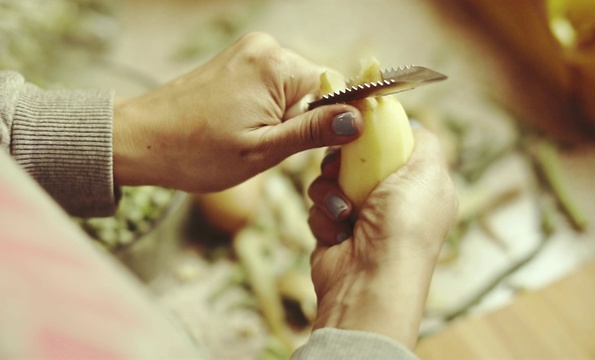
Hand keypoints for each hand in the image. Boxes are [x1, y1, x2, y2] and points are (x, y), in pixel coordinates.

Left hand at [113, 32, 361, 191]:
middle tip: (272, 148)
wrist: (140, 140)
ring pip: (294, 89)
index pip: (334, 86)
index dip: (333, 120)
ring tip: (250, 139)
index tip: (320, 149)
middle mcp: (264, 47)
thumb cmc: (195, 152)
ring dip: (285, 119)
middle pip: (314, 87)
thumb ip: (313, 132)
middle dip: (305, 121)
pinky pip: (273, 86)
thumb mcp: (262, 151)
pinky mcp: (237, 62)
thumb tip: (359, 119)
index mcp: (275, 64)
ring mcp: (248, 52)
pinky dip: (269, 110)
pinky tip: (243, 128)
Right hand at [307, 128, 457, 348]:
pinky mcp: (335, 229)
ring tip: (343, 211)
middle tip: (339, 166)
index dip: (376, 135)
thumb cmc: (403, 226)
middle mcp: (393, 200)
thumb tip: (412, 125)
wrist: (368, 281)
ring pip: (332, 179)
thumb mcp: (427, 172)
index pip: (395, 145)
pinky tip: (338, 232)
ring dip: (331, 192)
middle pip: (357, 158)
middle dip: (343, 161)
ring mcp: (363, 216)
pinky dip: (324, 216)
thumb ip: (424, 141)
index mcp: (421, 186)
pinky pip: (319, 205)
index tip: (359, 127)